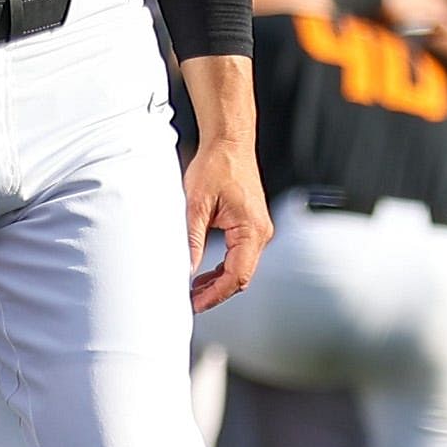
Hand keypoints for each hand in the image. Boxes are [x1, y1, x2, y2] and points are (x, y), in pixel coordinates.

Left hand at [182, 130, 269, 311]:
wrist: (229, 143)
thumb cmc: (216, 166)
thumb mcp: (195, 205)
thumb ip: (192, 240)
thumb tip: (186, 270)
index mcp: (251, 230)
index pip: (237, 276)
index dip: (215, 294)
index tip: (195, 304)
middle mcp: (260, 232)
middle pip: (241, 277)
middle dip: (216, 292)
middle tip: (190, 302)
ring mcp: (258, 230)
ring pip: (240, 268)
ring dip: (218, 281)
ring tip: (193, 290)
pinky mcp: (251, 226)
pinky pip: (240, 256)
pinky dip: (222, 268)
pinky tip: (204, 273)